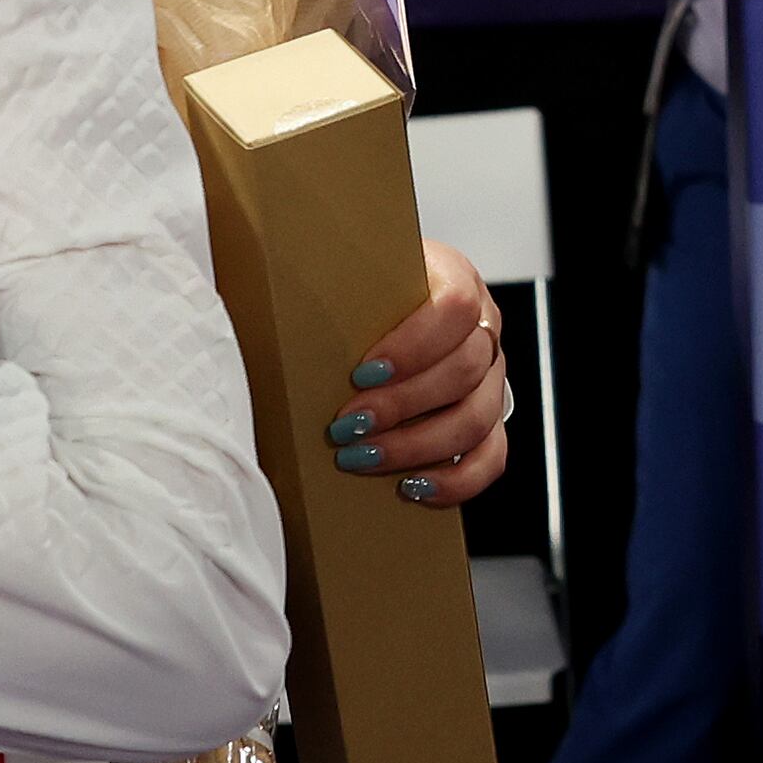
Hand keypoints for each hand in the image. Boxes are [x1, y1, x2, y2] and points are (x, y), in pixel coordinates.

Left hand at [325, 240, 512, 507]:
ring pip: (476, 418)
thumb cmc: (361, 294)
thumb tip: (270, 301)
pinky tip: (412, 486)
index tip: (362, 372)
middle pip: (465, 370)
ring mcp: (491, 378)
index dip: (413, 346)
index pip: (455, 309)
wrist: (377, 309)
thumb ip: (328, 282)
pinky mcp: (489, 421)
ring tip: (362, 458)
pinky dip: (456, 478)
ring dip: (417, 445)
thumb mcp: (348, 276)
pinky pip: (490, 456)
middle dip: (402, 405)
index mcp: (455, 279)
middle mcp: (483, 329)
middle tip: (347, 425)